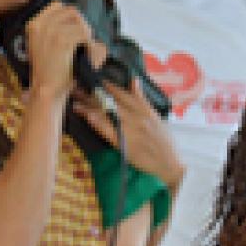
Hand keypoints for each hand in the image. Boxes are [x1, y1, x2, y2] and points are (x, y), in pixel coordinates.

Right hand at [23, 0, 92, 101]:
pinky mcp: (63, 42)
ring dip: (89, 38)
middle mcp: (40, 24)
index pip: (58, 5)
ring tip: (88, 51)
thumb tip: (81, 21)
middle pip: (72, 12)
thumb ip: (57, 30)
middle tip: (86, 41)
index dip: (72, 17)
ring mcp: (51, 32)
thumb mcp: (45, 45)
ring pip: (81, 24)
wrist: (46, 89)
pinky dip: (92, 47)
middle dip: (83, 26)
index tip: (77, 30)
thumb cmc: (50, 71)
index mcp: (34, 24)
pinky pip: (85, 36)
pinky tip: (89, 57)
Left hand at [76, 77, 186, 193]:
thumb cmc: (165, 144)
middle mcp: (138, 118)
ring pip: (108, 114)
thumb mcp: (157, 118)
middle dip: (94, 94)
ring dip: (90, 107)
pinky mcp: (125, 145)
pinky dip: (98, 123)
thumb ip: (143, 100)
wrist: (170, 166)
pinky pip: (108, 131)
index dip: (109, 86)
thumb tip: (134, 80)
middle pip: (112, 102)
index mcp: (146, 111)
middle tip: (77, 86)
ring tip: (76, 101)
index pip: (124, 94)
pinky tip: (87, 116)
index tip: (95, 79)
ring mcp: (131, 131)